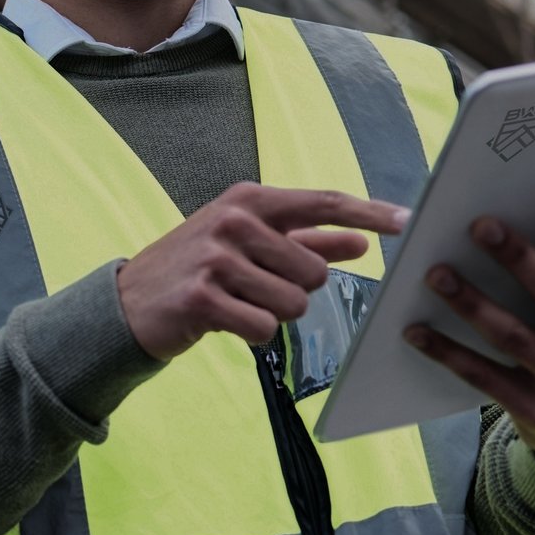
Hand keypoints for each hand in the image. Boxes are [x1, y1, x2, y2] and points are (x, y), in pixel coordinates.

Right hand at [118, 182, 410, 359]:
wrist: (127, 304)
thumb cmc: (195, 270)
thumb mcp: (247, 245)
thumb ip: (304, 241)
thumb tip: (359, 243)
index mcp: (248, 200)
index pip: (323, 203)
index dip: (368, 214)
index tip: (407, 222)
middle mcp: (233, 222)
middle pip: (314, 269)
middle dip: (296, 289)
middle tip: (255, 289)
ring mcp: (216, 259)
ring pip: (293, 302)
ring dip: (273, 314)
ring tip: (238, 304)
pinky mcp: (203, 299)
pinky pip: (264, 328)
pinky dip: (252, 333)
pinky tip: (225, 322)